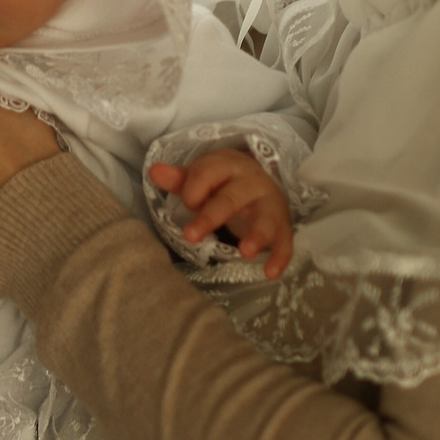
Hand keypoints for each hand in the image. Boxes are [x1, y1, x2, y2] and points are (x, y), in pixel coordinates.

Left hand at [149, 149, 295, 279]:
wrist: (261, 183)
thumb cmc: (223, 183)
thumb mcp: (203, 178)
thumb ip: (180, 179)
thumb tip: (154, 171)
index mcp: (228, 165)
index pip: (208, 173)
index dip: (193, 190)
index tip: (187, 204)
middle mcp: (252, 182)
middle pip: (231, 198)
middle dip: (211, 216)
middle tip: (190, 236)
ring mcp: (270, 204)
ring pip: (265, 219)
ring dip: (257, 235)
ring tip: (245, 252)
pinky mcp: (283, 226)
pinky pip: (285, 242)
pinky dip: (280, 257)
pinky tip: (271, 274)